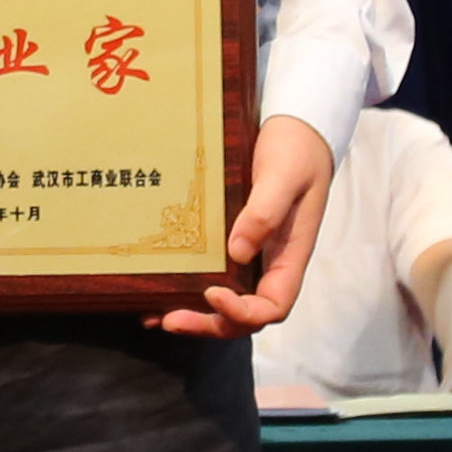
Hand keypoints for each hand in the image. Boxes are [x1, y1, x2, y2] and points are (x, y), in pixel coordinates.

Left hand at [160, 116, 338, 338]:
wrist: (295, 127)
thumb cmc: (297, 150)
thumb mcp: (285, 175)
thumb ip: (266, 212)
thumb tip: (238, 252)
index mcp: (290, 256)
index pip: (273, 307)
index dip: (243, 312)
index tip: (213, 292)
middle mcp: (270, 264)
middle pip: (244, 316)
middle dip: (208, 324)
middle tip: (170, 320)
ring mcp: (251, 257)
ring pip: (225, 303)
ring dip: (193, 315)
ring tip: (154, 316)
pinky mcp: (232, 242)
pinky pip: (212, 275)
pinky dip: (186, 290)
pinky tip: (157, 292)